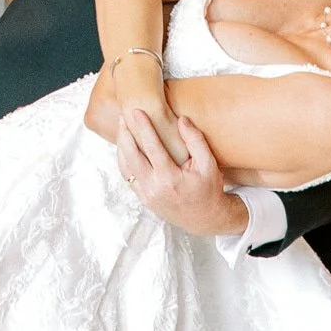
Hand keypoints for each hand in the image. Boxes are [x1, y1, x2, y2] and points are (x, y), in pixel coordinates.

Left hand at [115, 106, 249, 236]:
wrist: (205, 218)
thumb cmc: (209, 189)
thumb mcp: (208, 164)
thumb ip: (195, 140)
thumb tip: (181, 119)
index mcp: (170, 178)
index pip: (152, 147)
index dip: (143, 128)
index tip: (137, 112)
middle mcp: (154, 188)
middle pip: (131, 157)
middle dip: (125, 135)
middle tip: (123, 116)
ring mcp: (146, 195)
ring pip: (125, 168)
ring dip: (121, 147)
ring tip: (122, 129)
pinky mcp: (143, 199)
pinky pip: (128, 177)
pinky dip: (123, 161)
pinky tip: (125, 148)